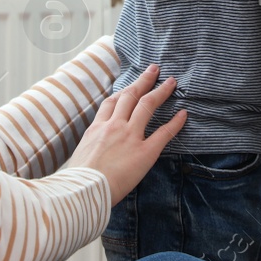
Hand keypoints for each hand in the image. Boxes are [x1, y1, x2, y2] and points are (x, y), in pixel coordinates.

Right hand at [64, 64, 186, 205]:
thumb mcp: (81, 156)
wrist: (83, 191)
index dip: (123, 91)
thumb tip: (93, 151)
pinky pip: (163, 133)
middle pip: (131, 96)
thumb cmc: (77, 181)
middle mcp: (114, 126)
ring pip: (147, 105)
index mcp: (97, 128)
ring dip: (160, 91)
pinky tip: (183, 114)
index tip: (131, 85)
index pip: (112, 103)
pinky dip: (175, 123)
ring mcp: (130, 137)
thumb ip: (91, 147)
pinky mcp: (144, 152)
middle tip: (153, 69)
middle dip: (143, 81)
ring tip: (171, 82)